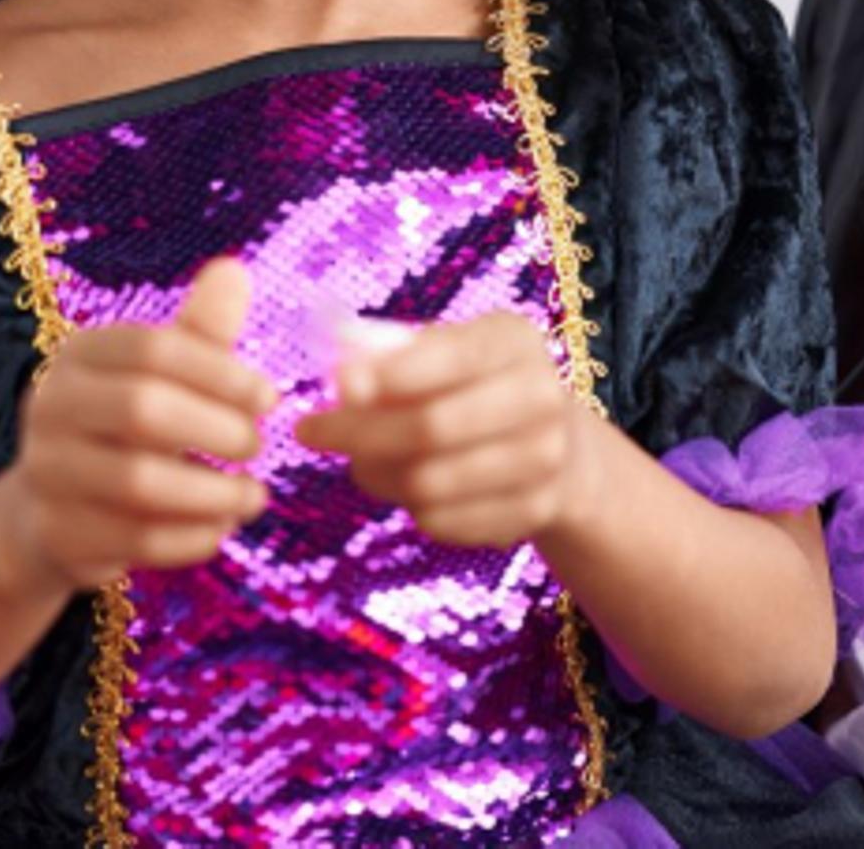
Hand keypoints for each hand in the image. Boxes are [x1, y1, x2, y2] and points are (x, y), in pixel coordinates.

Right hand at [0, 260, 274, 588]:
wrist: (54, 509)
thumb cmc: (126, 427)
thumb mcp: (161, 375)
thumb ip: (199, 330)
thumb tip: (234, 269)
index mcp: (78, 355)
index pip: (153, 349)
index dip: (221, 372)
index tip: (269, 398)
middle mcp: (50, 407)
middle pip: (142, 409)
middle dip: (216, 429)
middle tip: (258, 446)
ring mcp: (47, 473)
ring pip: (140, 483)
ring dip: (213, 493)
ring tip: (253, 496)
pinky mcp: (58, 534)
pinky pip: (137, 540)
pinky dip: (191, 538)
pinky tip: (221, 529)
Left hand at [294, 313, 594, 549]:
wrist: (553, 444)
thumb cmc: (472, 387)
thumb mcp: (443, 351)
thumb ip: (393, 357)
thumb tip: (343, 382)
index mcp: (513, 341)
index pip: (450, 358)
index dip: (389, 375)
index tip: (336, 385)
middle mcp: (540, 397)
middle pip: (432, 427)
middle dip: (358, 432)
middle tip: (310, 431)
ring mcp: (544, 459)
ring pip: (429, 482)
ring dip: (377, 473)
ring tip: (360, 460)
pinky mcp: (533, 510)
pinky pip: (443, 520)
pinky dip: (408, 506)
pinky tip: (404, 485)